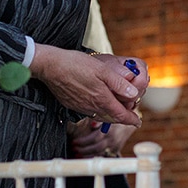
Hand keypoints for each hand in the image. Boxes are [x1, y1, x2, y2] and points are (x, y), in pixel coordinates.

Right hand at [31, 46, 148, 126]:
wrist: (51, 67)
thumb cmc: (76, 65)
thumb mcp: (102, 70)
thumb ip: (119, 83)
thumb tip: (133, 94)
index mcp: (102, 99)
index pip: (121, 115)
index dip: (131, 119)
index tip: (137, 122)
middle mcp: (92, 107)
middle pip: (112, 117)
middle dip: (122, 118)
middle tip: (130, 116)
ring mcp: (81, 107)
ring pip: (101, 115)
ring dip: (111, 114)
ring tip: (117, 110)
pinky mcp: (73, 105)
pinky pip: (90, 112)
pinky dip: (99, 111)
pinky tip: (99, 103)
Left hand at [69, 118, 132, 156]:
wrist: (129, 125)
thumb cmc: (115, 120)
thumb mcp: (108, 117)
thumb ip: (99, 121)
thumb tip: (92, 125)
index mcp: (109, 130)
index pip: (94, 138)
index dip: (83, 141)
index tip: (74, 142)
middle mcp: (112, 139)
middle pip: (96, 147)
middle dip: (83, 149)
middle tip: (74, 149)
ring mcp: (114, 146)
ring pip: (99, 153)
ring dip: (87, 155)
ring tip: (78, 154)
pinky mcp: (115, 150)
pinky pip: (103, 156)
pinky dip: (94, 157)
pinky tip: (87, 157)